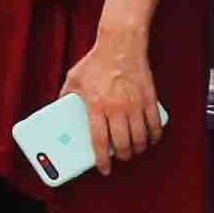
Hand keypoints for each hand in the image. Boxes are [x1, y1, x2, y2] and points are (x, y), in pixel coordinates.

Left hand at [69, 36, 165, 170]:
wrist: (121, 44)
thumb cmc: (96, 61)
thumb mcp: (74, 78)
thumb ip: (65, 96)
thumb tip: (58, 108)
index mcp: (96, 106)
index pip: (99, 141)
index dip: (102, 160)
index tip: (104, 169)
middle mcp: (116, 108)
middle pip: (123, 144)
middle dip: (122, 157)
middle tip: (120, 157)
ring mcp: (134, 104)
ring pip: (139, 138)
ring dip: (137, 149)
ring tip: (134, 149)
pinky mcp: (149, 99)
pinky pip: (155, 125)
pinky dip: (154, 136)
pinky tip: (150, 138)